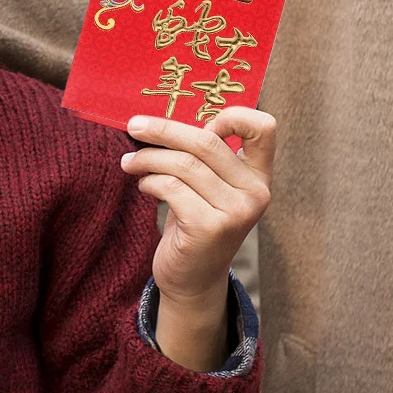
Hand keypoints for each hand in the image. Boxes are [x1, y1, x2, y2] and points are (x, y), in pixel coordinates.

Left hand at [123, 107, 275, 371]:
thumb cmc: (194, 220)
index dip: (234, 115)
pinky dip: (148, 181)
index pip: (263, 129)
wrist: (192, 277)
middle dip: (162, 129)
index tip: (200, 117)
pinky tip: (142, 186)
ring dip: (146, 158)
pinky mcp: (210, 228)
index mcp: (258, 175)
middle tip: (133, 127)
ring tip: (130, 163)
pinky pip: (170, 188)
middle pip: (206, 142)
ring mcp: (236, 212)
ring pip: (182, 164)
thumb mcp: (206, 185)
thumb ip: (201, 155)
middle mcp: (255, 192)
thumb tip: (158, 118)